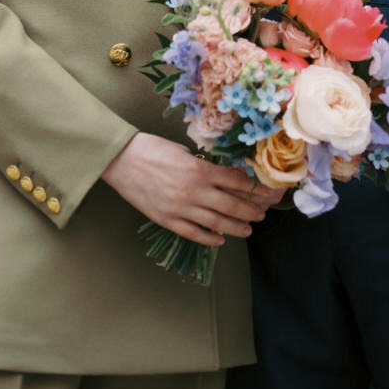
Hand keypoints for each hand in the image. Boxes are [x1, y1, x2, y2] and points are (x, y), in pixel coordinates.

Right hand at [101, 133, 283, 246]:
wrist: (121, 160)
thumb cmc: (151, 148)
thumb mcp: (183, 151)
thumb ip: (203, 165)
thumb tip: (222, 174)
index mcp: (200, 170)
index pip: (236, 181)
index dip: (255, 188)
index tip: (267, 191)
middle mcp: (194, 192)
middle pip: (232, 204)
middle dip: (251, 209)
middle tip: (263, 212)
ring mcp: (181, 209)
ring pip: (216, 223)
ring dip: (236, 227)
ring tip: (249, 229)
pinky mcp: (167, 220)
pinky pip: (193, 233)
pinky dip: (209, 238)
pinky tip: (220, 240)